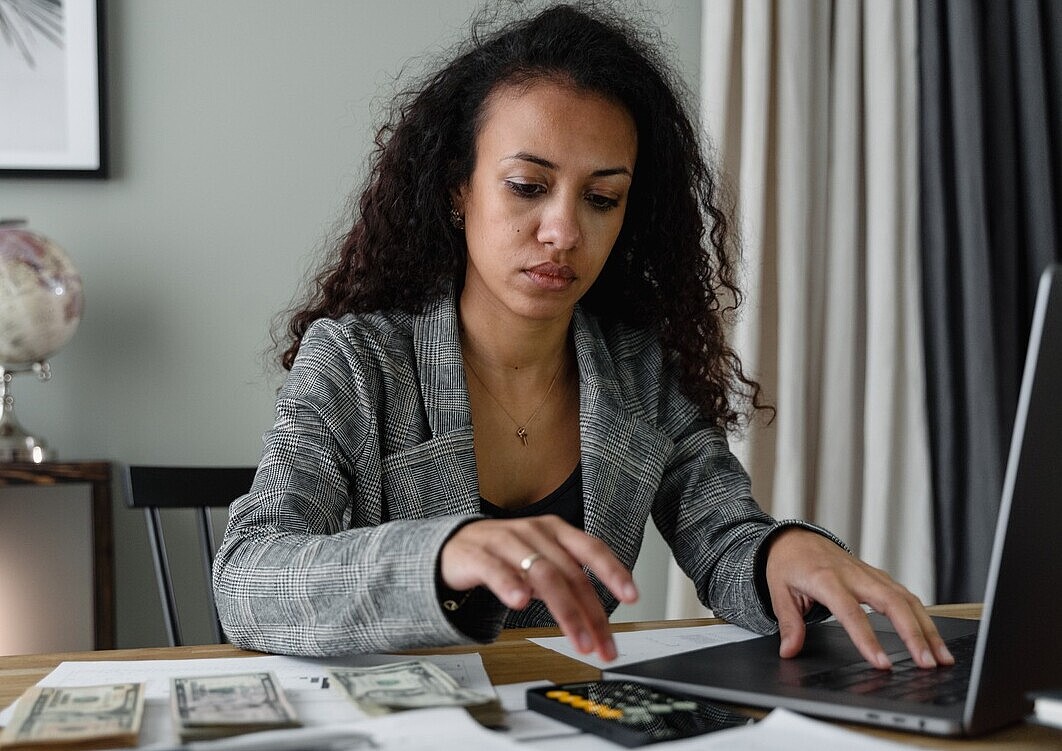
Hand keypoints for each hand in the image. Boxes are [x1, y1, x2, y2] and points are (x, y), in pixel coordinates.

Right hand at [439, 515, 637, 660]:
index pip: (591, 548)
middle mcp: (535, 532)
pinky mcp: (478, 555)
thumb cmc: (504, 555)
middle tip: (601, 645)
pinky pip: (497, 570)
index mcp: (555, 531)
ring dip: (564, 611)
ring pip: (542, 574)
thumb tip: (599, 616)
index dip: (614, 571)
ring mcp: (506, 541)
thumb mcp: (541, 562)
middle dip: (591, 614)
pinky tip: (520, 603)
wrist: (453, 546)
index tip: (633, 596)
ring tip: (577, 639)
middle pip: (570, 573)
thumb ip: (568, 582)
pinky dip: (510, 586)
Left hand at [764, 528, 954, 669]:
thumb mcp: (779, 591)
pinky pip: (905, 595)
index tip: (882, 663)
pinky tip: (933, 637)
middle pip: (892, 603)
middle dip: (913, 634)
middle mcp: (853, 575)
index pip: (851, 613)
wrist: (794, 539)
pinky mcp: (878, 577)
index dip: (867, 639)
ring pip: (906, 598)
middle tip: (927, 663)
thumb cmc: (788, 564)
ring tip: (942, 657)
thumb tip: (789, 651)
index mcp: (826, 579)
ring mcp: (869, 574)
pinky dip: (922, 616)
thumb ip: (788, 622)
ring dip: (927, 628)